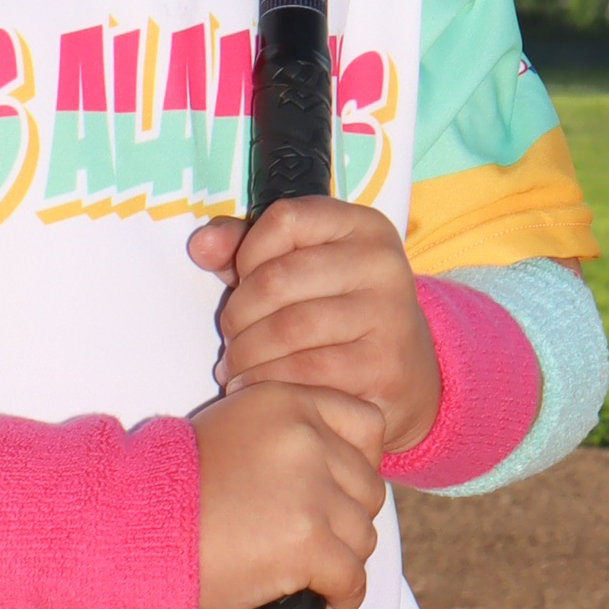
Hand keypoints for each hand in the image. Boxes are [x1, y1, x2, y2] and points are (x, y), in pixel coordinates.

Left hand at [189, 197, 439, 454]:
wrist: (408, 380)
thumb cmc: (339, 316)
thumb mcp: (302, 269)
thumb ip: (247, 249)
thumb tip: (200, 245)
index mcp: (363, 227)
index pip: (283, 219)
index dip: (247, 254)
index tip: (243, 284)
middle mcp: (382, 264)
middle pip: (276, 280)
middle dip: (237, 317)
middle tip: (231, 341)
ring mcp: (388, 315)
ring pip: (284, 331)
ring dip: (244, 356)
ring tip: (236, 368)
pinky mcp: (383, 367)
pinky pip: (302, 374)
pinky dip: (265, 384)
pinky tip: (256, 389)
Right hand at [192, 384, 385, 608]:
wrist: (135, 526)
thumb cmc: (174, 488)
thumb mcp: (233, 429)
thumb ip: (287, 437)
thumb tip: (337, 471)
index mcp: (287, 402)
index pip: (366, 424)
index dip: (358, 463)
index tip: (337, 488)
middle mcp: (304, 439)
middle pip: (367, 487)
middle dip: (346, 517)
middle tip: (312, 535)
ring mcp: (309, 492)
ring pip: (363, 535)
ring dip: (341, 557)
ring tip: (306, 567)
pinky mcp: (308, 543)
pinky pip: (353, 578)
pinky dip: (342, 595)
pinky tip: (320, 595)